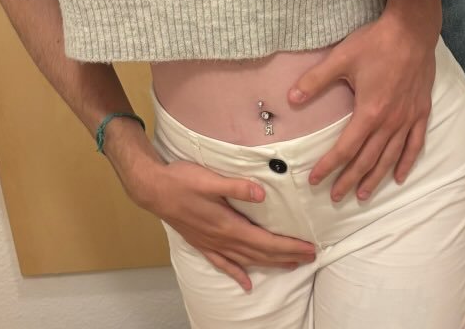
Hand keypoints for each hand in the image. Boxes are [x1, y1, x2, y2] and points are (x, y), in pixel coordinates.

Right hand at [131, 159, 315, 291]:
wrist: (154, 190)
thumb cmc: (182, 180)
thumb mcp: (210, 179)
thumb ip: (237, 186)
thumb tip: (262, 193)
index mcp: (228, 225)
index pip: (265, 241)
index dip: (288, 247)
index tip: (309, 248)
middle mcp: (222, 239)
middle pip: (260, 254)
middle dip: (286, 257)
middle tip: (310, 258)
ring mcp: (212, 244)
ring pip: (246, 261)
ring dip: (269, 264)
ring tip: (290, 266)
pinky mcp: (202, 244)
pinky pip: (223, 264)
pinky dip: (237, 274)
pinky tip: (246, 284)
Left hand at [288, 12, 435, 202]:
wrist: (412, 30)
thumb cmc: (376, 43)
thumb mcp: (341, 58)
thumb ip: (315, 80)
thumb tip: (291, 98)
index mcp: (369, 112)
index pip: (345, 149)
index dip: (329, 166)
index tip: (315, 180)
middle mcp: (390, 122)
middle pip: (367, 159)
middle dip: (349, 179)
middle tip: (335, 197)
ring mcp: (408, 119)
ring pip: (390, 157)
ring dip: (375, 178)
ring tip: (362, 194)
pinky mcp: (421, 112)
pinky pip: (415, 145)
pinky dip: (406, 163)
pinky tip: (399, 176)